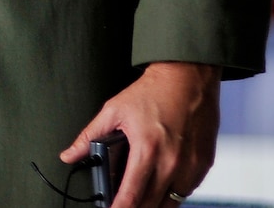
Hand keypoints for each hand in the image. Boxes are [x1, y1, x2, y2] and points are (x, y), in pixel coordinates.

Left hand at [60, 61, 219, 207]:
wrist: (187, 78)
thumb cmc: (153, 92)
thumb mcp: (113, 110)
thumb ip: (89, 136)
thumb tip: (69, 155)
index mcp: (147, 150)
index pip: (131, 193)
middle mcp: (172, 162)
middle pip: (152, 204)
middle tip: (123, 205)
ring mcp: (191, 166)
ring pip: (172, 202)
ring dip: (155, 204)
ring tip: (140, 199)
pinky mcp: (204, 165)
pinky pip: (187, 191)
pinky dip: (173, 193)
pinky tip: (160, 188)